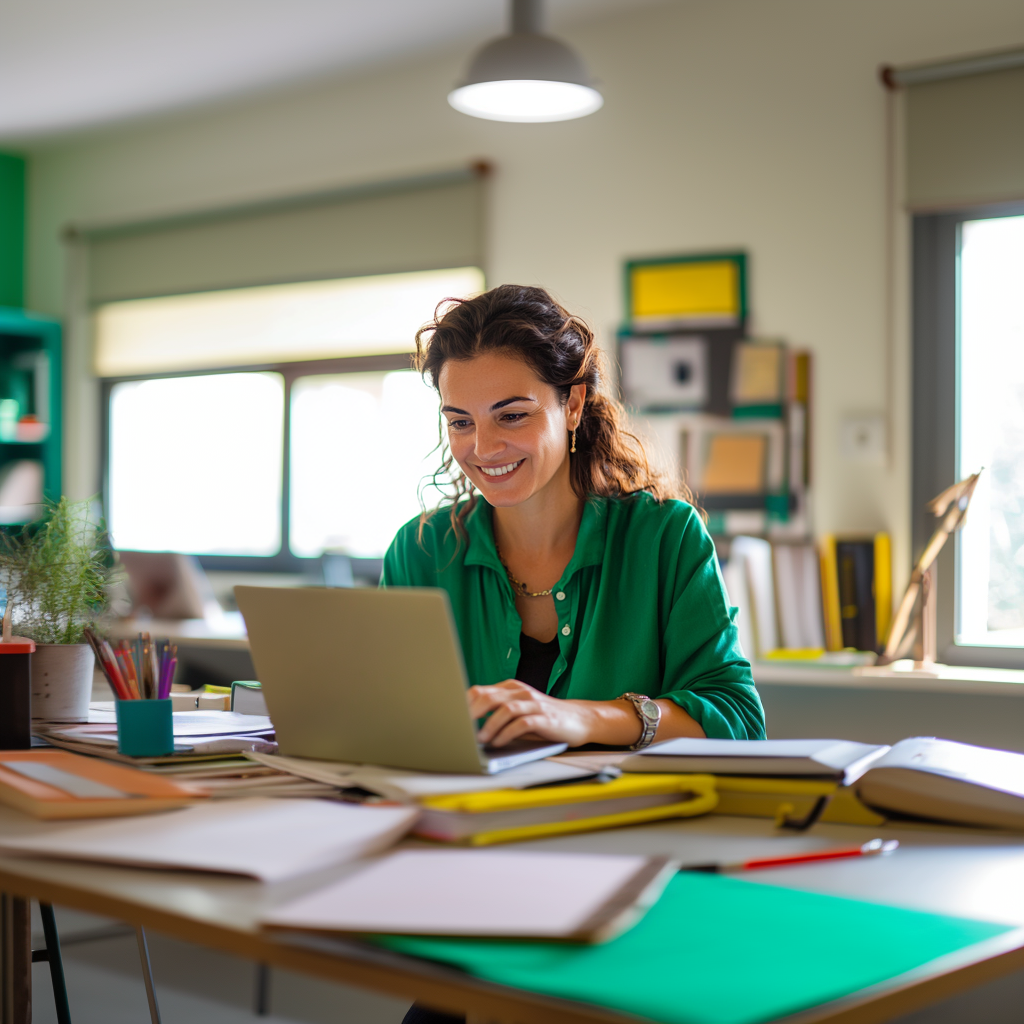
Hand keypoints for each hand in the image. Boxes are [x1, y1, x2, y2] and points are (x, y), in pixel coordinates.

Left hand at [468, 680, 597, 747]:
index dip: (464, 704)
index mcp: (511, 688)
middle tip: (459, 728)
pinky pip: (522, 724)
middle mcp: (521, 692)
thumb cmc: (544, 717)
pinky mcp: (545, 718)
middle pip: (489, 697)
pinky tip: (499, 743)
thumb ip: (498, 710)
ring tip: (479, 740)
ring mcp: (534, 704)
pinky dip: (507, 734)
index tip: (451, 718)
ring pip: (505, 710)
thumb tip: (467, 724)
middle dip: (471, 714)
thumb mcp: (519, 709)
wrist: (579, 720)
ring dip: (489, 726)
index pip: (481, 691)